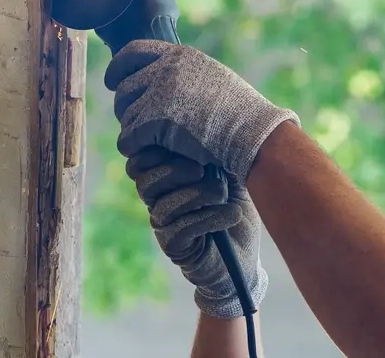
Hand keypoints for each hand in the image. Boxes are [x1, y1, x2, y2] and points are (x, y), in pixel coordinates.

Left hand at [104, 40, 299, 181]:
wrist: (251, 132)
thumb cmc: (239, 111)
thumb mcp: (212, 77)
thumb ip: (185, 73)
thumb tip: (162, 78)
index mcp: (180, 55)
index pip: (133, 51)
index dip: (118, 67)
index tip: (114, 81)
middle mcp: (166, 69)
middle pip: (125, 87)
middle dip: (126, 107)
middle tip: (136, 121)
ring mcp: (159, 94)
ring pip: (125, 114)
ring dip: (132, 128)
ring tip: (147, 139)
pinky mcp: (155, 121)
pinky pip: (128, 137)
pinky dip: (132, 147)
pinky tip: (144, 151)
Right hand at [125, 146, 267, 318]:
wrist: (244, 258)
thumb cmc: (237, 209)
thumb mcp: (229, 174)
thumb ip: (215, 152)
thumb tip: (210, 126)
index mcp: (166, 177)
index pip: (140, 159)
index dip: (156, 149)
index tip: (188, 143)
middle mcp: (159, 199)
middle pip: (142, 178)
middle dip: (174, 169)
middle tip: (202, 168)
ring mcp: (163, 224)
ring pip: (162, 203)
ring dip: (198, 194)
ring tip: (223, 194)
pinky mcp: (174, 246)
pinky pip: (180, 227)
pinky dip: (210, 217)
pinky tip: (231, 215)